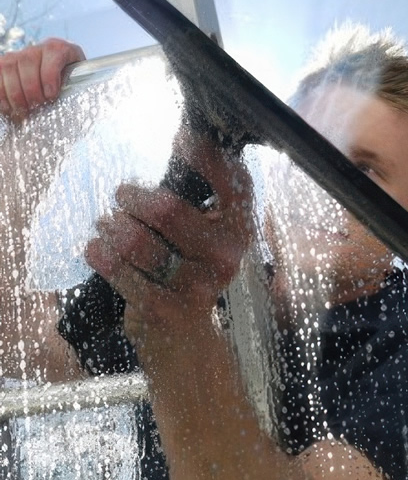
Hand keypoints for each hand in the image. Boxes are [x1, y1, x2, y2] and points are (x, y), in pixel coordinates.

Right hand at [0, 38, 84, 120]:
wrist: (62, 85)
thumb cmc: (74, 89)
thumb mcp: (81, 89)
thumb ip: (79, 93)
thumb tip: (79, 112)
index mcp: (62, 50)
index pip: (53, 52)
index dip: (50, 74)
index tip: (51, 95)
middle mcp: (39, 48)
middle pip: (27, 60)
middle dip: (31, 87)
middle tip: (36, 105)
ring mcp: (20, 54)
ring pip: (9, 65)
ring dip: (14, 90)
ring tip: (22, 109)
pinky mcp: (6, 64)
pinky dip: (0, 90)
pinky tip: (7, 107)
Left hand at [85, 136, 252, 350]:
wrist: (186, 340)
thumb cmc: (189, 275)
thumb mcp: (206, 241)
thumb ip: (200, 204)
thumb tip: (175, 148)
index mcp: (241, 231)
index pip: (233, 182)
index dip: (205, 155)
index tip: (178, 138)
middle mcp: (226, 256)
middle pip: (166, 209)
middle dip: (132, 197)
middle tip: (122, 194)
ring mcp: (197, 285)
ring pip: (136, 240)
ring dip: (112, 226)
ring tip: (106, 223)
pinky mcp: (166, 309)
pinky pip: (119, 270)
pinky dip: (100, 255)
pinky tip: (94, 248)